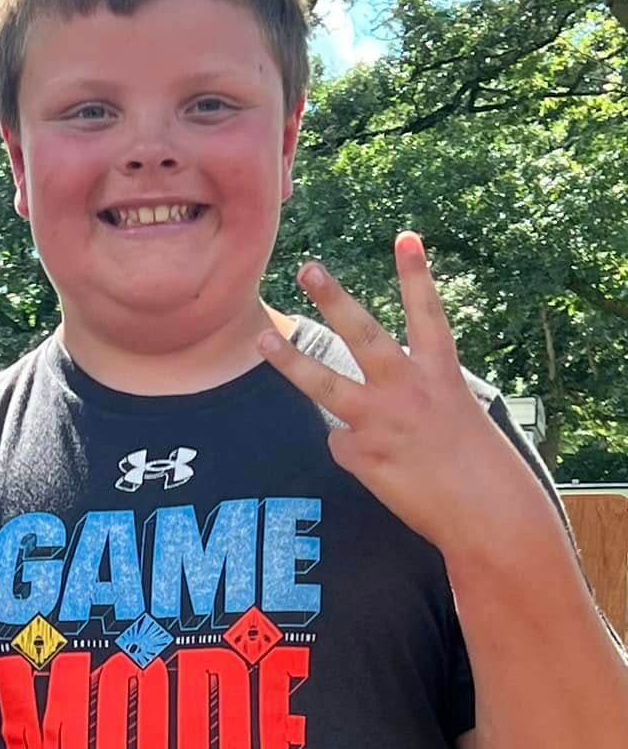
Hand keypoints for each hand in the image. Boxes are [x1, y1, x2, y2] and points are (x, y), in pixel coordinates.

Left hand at [258, 233, 544, 556]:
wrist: (484, 512)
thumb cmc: (474, 466)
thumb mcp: (454, 416)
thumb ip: (412, 398)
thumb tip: (364, 407)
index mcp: (440, 374)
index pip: (427, 313)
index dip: (416, 275)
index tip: (404, 236)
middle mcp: (406, 390)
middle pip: (362, 336)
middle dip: (334, 300)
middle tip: (309, 268)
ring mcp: (378, 421)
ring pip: (325, 386)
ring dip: (291, 361)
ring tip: (264, 338)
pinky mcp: (359, 456)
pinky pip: (341, 446)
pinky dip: (355, 454)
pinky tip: (381, 468)